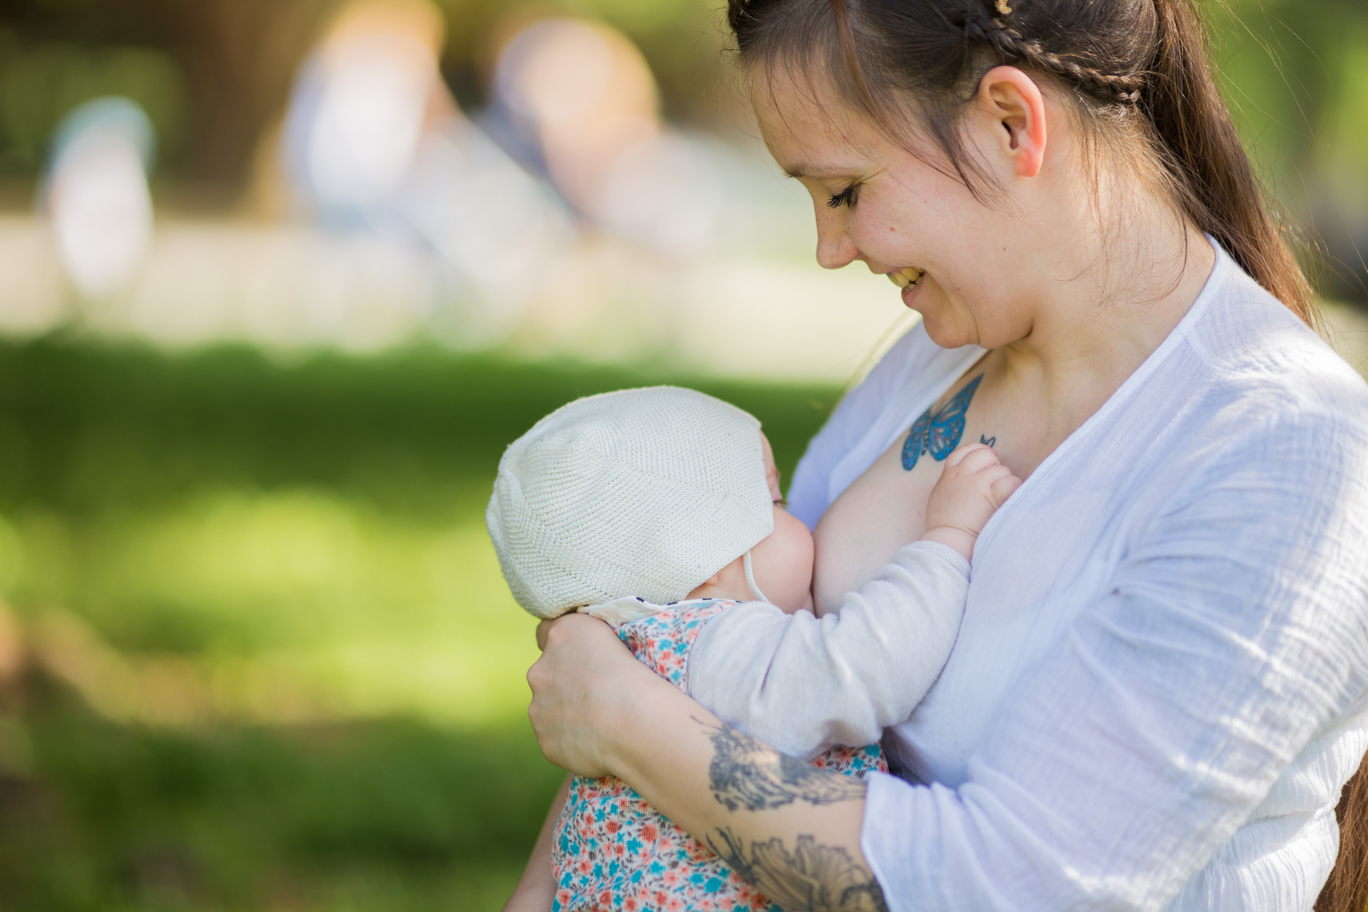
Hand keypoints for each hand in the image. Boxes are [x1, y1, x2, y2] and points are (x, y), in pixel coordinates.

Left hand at [527, 612, 652, 777]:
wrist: (635, 721)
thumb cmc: (633, 673)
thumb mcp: (613, 633)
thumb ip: (585, 636)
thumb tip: (578, 649)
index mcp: (561, 636)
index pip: (545, 633)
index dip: (562, 645)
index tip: (579, 657)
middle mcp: (540, 670)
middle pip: (546, 676)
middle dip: (564, 683)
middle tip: (596, 694)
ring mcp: (539, 709)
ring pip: (548, 710)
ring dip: (566, 713)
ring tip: (600, 721)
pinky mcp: (546, 741)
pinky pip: (556, 739)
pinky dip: (571, 740)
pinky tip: (596, 740)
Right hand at [920, 442, 1021, 559]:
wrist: (947, 540)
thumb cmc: (944, 525)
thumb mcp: (940, 496)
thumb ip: (952, 483)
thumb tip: (966, 478)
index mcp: (949, 474)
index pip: (965, 451)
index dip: (979, 451)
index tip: (989, 459)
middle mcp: (962, 474)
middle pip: (984, 454)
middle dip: (993, 464)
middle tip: (994, 481)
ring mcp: (977, 483)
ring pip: (1001, 469)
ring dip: (1004, 481)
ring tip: (998, 499)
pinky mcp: (991, 495)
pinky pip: (1010, 482)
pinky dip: (1013, 489)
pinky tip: (1008, 499)